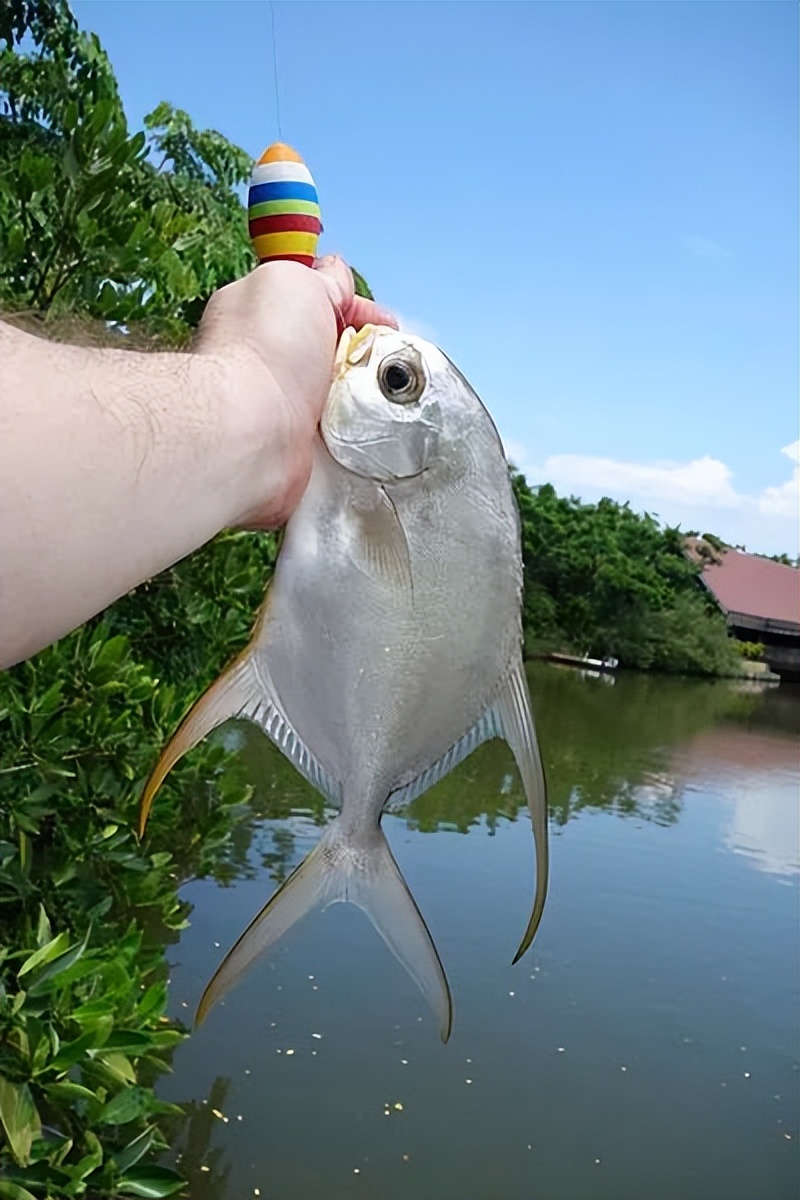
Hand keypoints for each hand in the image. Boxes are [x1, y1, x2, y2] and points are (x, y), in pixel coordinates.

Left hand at [195, 256, 397, 528]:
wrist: (253, 429)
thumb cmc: (267, 350)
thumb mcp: (298, 282)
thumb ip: (320, 277)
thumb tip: (334, 273)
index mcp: (257, 311)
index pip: (312, 300)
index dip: (353, 306)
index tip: (384, 323)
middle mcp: (262, 356)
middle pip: (326, 347)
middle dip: (358, 350)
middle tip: (382, 358)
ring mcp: (275, 401)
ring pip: (332, 389)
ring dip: (356, 391)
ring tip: (374, 393)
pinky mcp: (290, 442)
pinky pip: (332, 429)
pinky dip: (348, 426)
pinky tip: (359, 423)